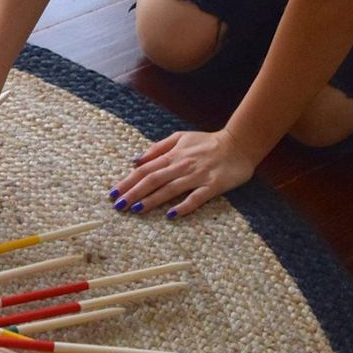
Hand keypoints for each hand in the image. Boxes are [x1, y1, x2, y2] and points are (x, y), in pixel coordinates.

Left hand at [109, 127, 256, 219]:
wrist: (239, 144)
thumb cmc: (207, 142)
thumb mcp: (180, 137)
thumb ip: (158, 148)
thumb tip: (135, 160)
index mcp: (173, 154)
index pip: (145, 169)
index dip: (128, 181)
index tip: (114, 193)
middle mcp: (182, 165)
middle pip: (153, 179)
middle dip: (134, 192)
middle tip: (119, 205)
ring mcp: (198, 176)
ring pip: (170, 189)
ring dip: (152, 200)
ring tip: (136, 210)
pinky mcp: (213, 186)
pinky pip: (197, 197)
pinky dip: (184, 206)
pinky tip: (171, 215)